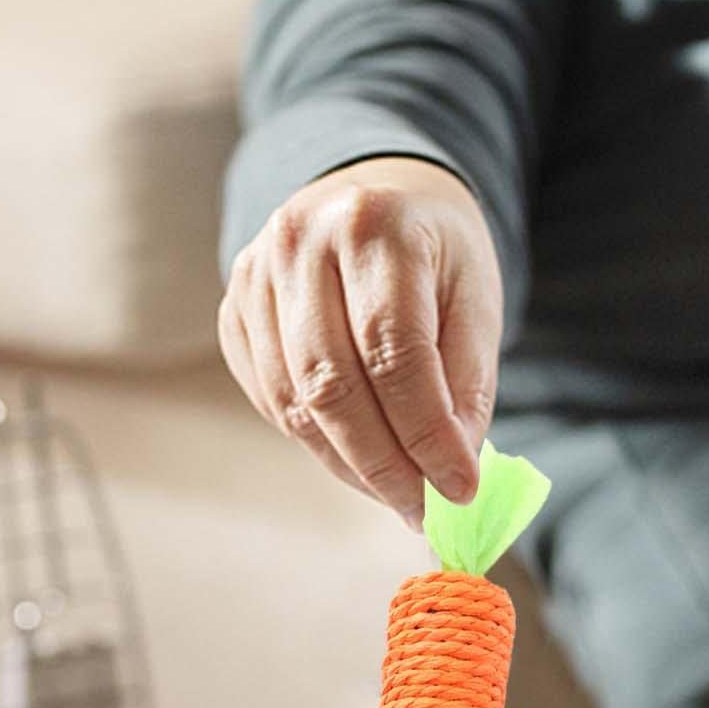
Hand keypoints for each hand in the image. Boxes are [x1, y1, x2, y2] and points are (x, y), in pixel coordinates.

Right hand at [218, 156, 502, 530]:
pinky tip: (359, 457)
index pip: (396, 353)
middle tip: (424, 510)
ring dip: (350, 465)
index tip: (459, 490)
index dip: (427, 434)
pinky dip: (319, 443)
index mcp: (374, 226)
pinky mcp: (233, 311)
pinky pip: (272, 399)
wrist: (374, 197)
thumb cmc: (436, 257)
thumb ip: (467, 383)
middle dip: (384, 464)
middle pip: (334, 385)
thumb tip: (452, 470)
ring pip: (295, 403)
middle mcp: (299, 242)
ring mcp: (254, 275)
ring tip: (399, 492)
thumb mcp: (475, 301)